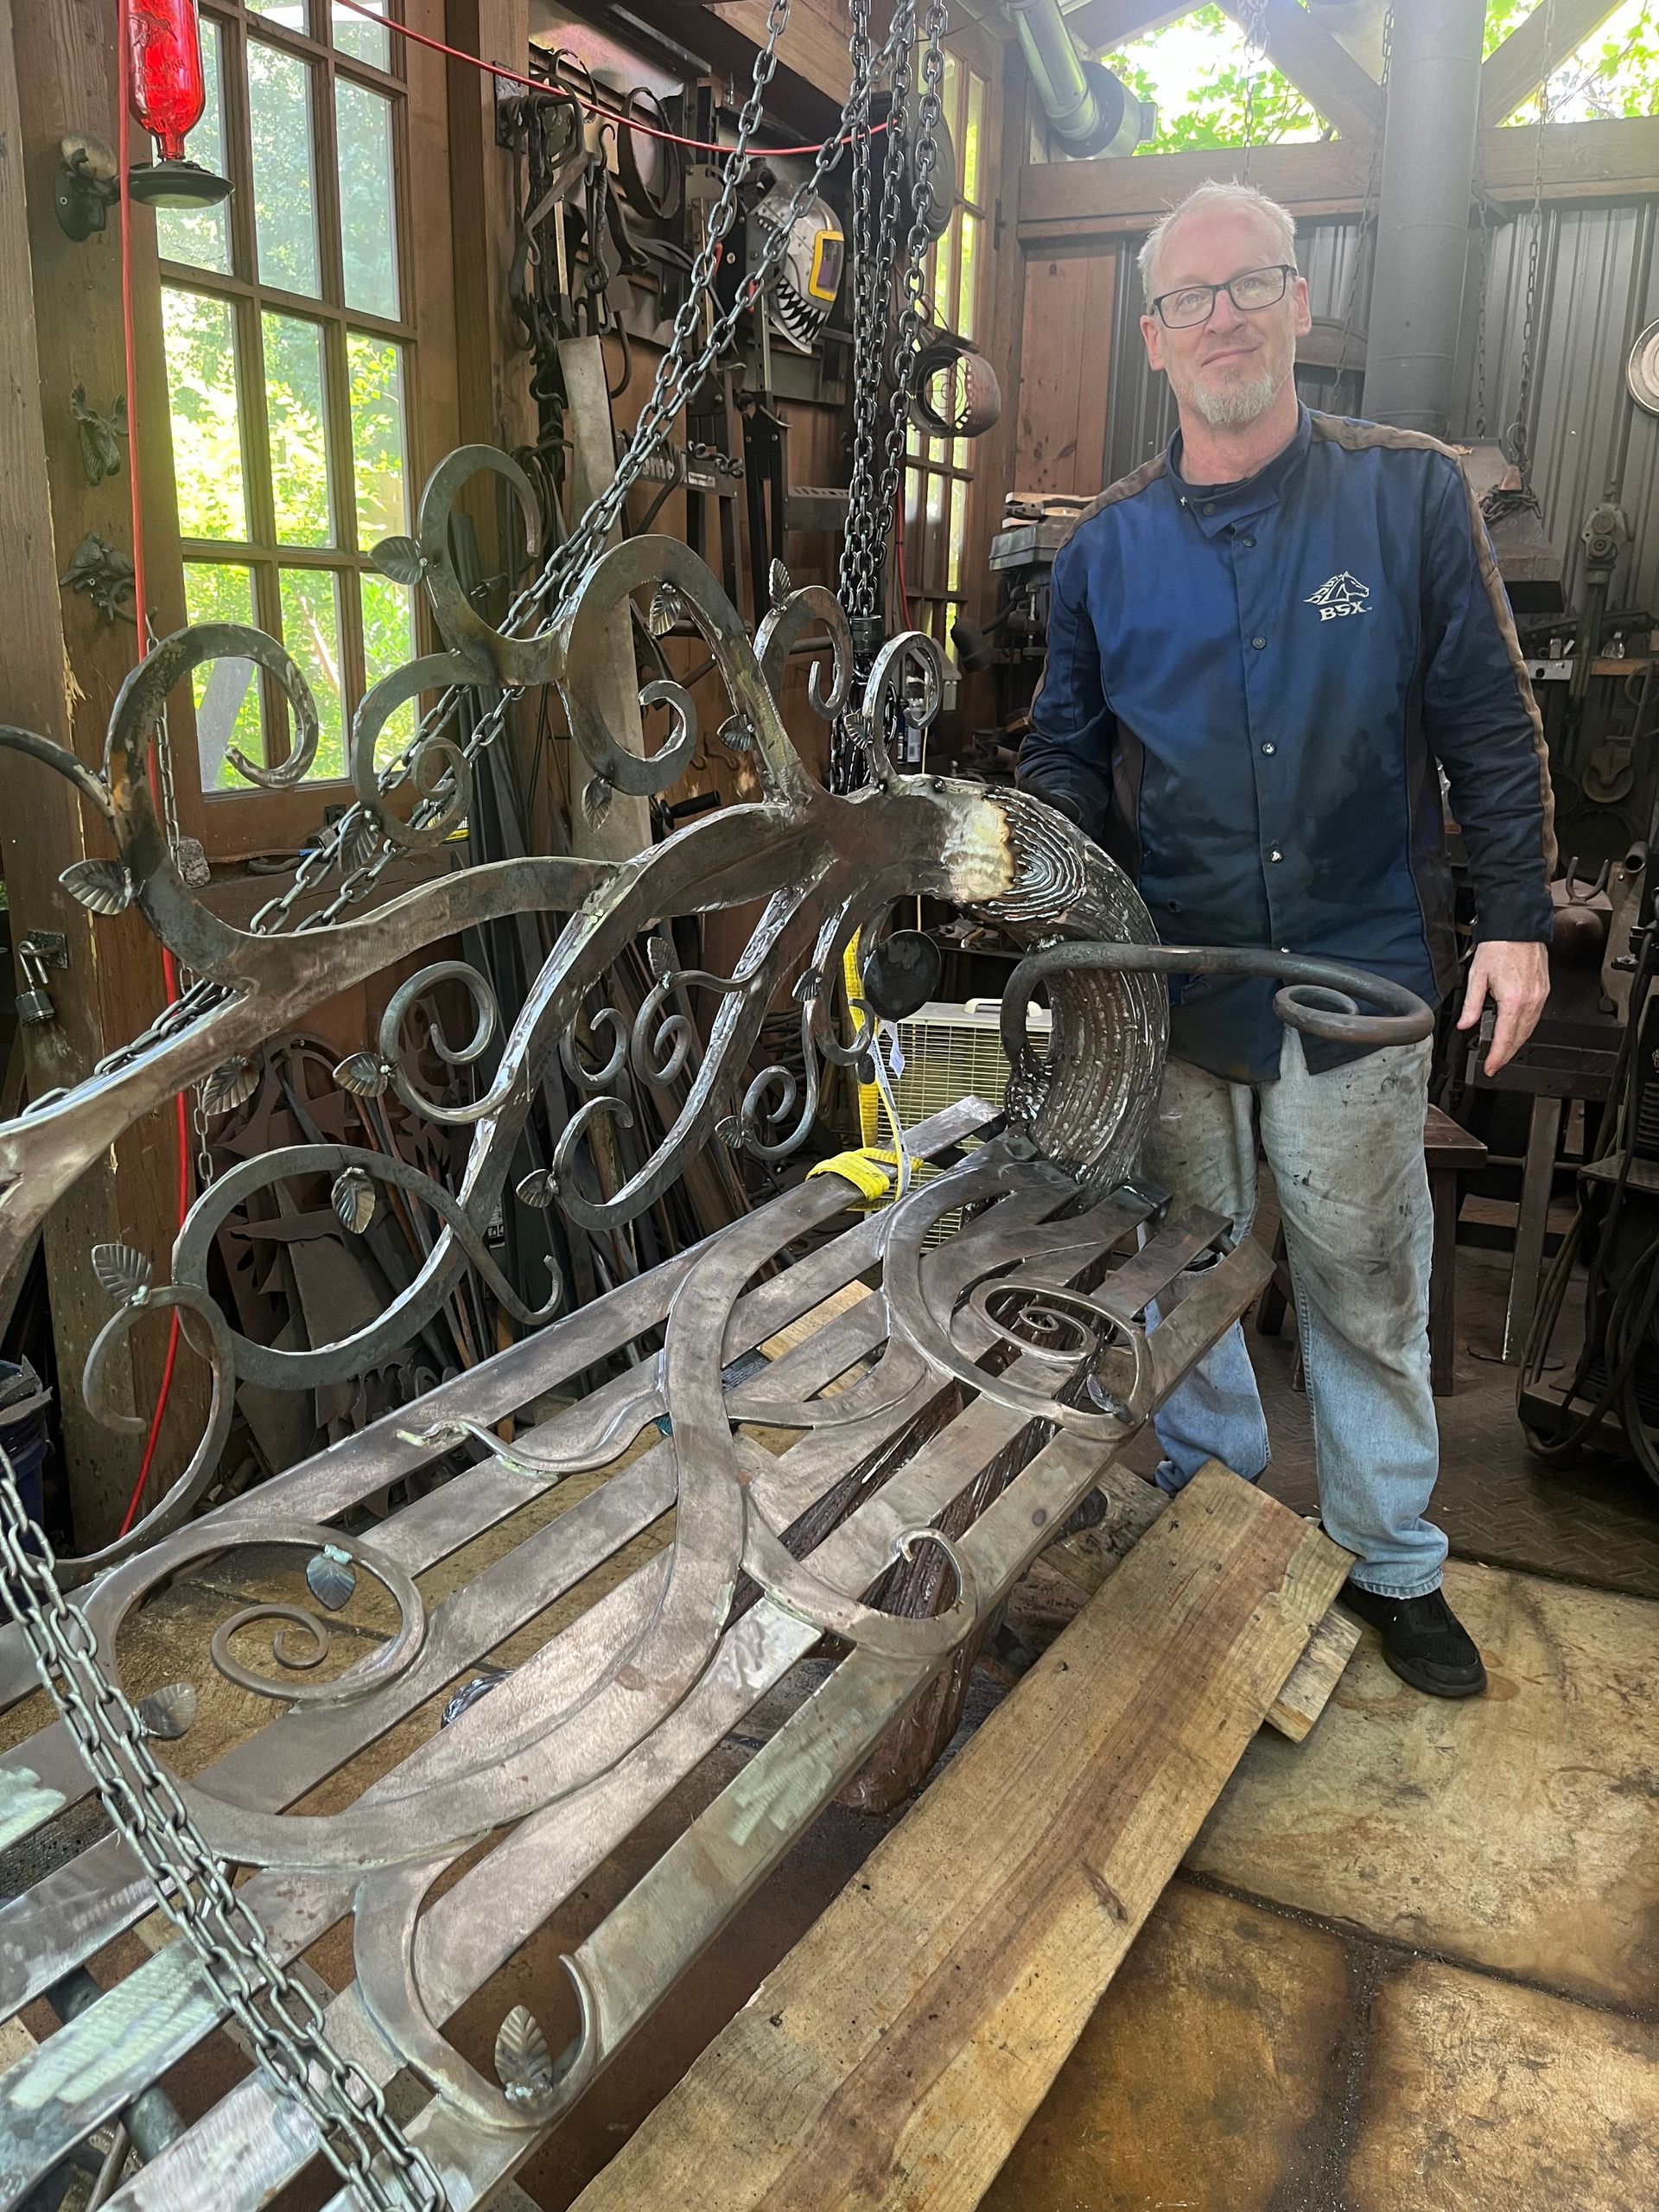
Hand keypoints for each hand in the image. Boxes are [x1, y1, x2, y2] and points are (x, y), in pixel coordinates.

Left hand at [1457, 939, 1549, 1074]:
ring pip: (1530, 1029)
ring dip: (1517, 1043)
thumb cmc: (1498, 947)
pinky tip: (1516, 1031)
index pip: (1505, 1038)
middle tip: (1495, 1064)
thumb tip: (1465, 1024)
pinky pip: (1536, 1017)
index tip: (1491, 1067)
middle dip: (1507, 1054)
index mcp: (1513, 1000)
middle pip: (1520, 1038)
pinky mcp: (1544, 990)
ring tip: (1504, 1052)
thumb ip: (1471, 1005)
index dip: (1497, 1056)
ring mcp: (1540, 996)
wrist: (1517, 928)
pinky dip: (1525, 1029)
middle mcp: (1531, 1001)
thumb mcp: (1476, 977)